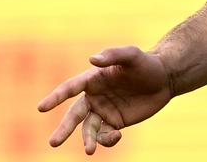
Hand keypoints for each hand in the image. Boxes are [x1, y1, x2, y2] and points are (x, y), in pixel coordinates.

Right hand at [37, 46, 172, 154]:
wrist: (164, 79)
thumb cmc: (146, 63)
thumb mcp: (132, 55)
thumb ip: (113, 55)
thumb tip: (92, 60)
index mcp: (93, 79)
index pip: (70, 88)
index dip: (56, 97)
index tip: (42, 107)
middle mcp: (95, 96)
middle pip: (74, 115)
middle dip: (64, 129)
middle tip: (53, 143)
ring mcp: (104, 111)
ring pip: (88, 129)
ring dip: (87, 140)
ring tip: (90, 150)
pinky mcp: (115, 123)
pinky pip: (106, 135)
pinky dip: (108, 140)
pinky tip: (117, 136)